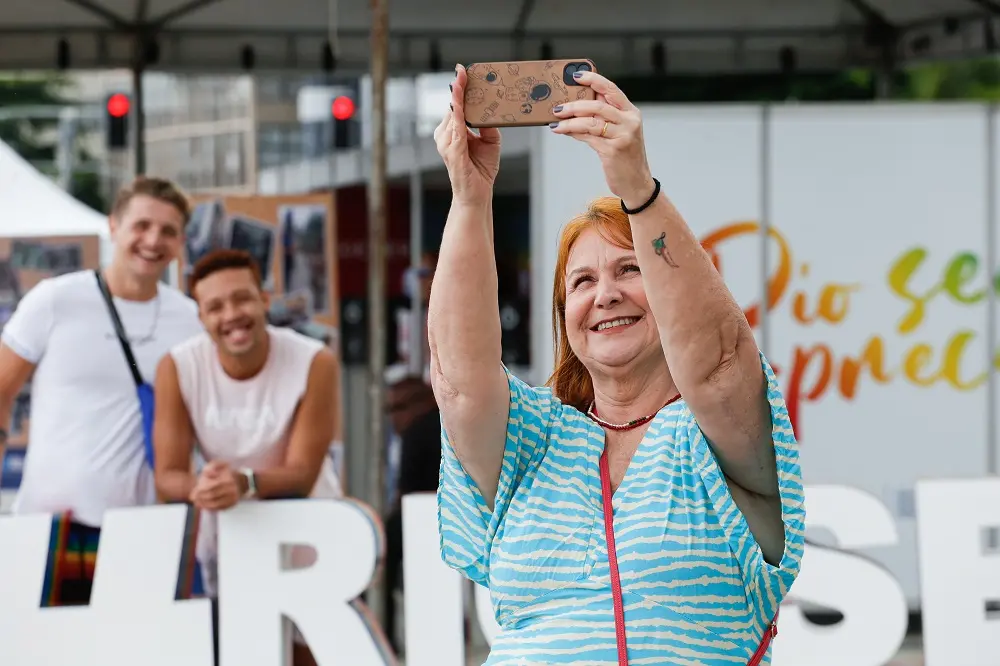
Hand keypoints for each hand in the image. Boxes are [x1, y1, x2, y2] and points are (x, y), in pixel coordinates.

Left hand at [189, 460, 241, 510]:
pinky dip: (210, 508)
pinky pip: (219, 508)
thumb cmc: (223, 473)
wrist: (237, 480)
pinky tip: (203, 505)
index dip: (201, 490)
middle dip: (201, 497)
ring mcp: (233, 497)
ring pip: (215, 504)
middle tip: (192, 498)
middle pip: (212, 496)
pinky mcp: (232, 504)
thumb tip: (210, 475)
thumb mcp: (216, 465)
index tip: (194, 491)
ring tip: (196, 502)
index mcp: (228, 479)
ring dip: (204, 504)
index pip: (211, 487)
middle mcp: (232, 489)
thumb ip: (211, 467)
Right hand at [433, 64, 501, 206]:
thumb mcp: (490, 141)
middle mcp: (446, 135)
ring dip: (459, 96)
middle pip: (454, 105)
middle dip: (459, 87)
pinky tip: (459, 102)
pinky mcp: (452, 152)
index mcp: (453, 131)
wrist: (477, 195)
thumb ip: (488, 124)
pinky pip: (456, 128)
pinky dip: (458, 114)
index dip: (459, 87)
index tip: (462, 70)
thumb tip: (490, 110)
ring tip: (463, 78)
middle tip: (464, 70)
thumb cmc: (481, 169)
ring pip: (453, 113)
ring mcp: (446, 143)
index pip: (457, 105)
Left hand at [548, 71, 654, 207]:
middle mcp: (629, 122)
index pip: (612, 89)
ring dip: (569, 122)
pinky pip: (588, 137)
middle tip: (558, 107)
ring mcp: (622, 136)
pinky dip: (573, 133)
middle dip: (575, 105)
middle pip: (598, 105)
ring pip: (590, 122)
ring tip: (556, 122)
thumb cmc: (625, 156)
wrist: (636, 183)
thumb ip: (603, 118)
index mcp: (631, 112)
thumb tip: (576, 107)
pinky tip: (564, 131)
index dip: (594, 80)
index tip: (576, 75)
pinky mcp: (613, 150)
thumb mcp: (619, 132)